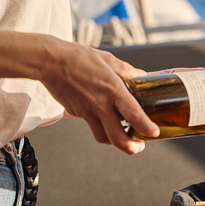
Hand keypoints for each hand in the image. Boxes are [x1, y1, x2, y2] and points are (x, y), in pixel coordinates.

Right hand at [42, 40, 158, 154]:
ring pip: (103, 137)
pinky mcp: (77, 113)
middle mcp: (101, 104)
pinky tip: (106, 122)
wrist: (50, 62)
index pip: (134, 115)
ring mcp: (88, 111)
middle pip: (118, 137)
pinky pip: (91, 126)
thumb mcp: (108, 59)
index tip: (154, 132)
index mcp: (113, 90)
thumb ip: (126, 70)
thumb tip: (140, 74)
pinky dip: (101, 129)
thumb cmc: (79, 57)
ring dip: (115, 142)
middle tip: (139, 146)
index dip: (146, 127)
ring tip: (124, 138)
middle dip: (131, 147)